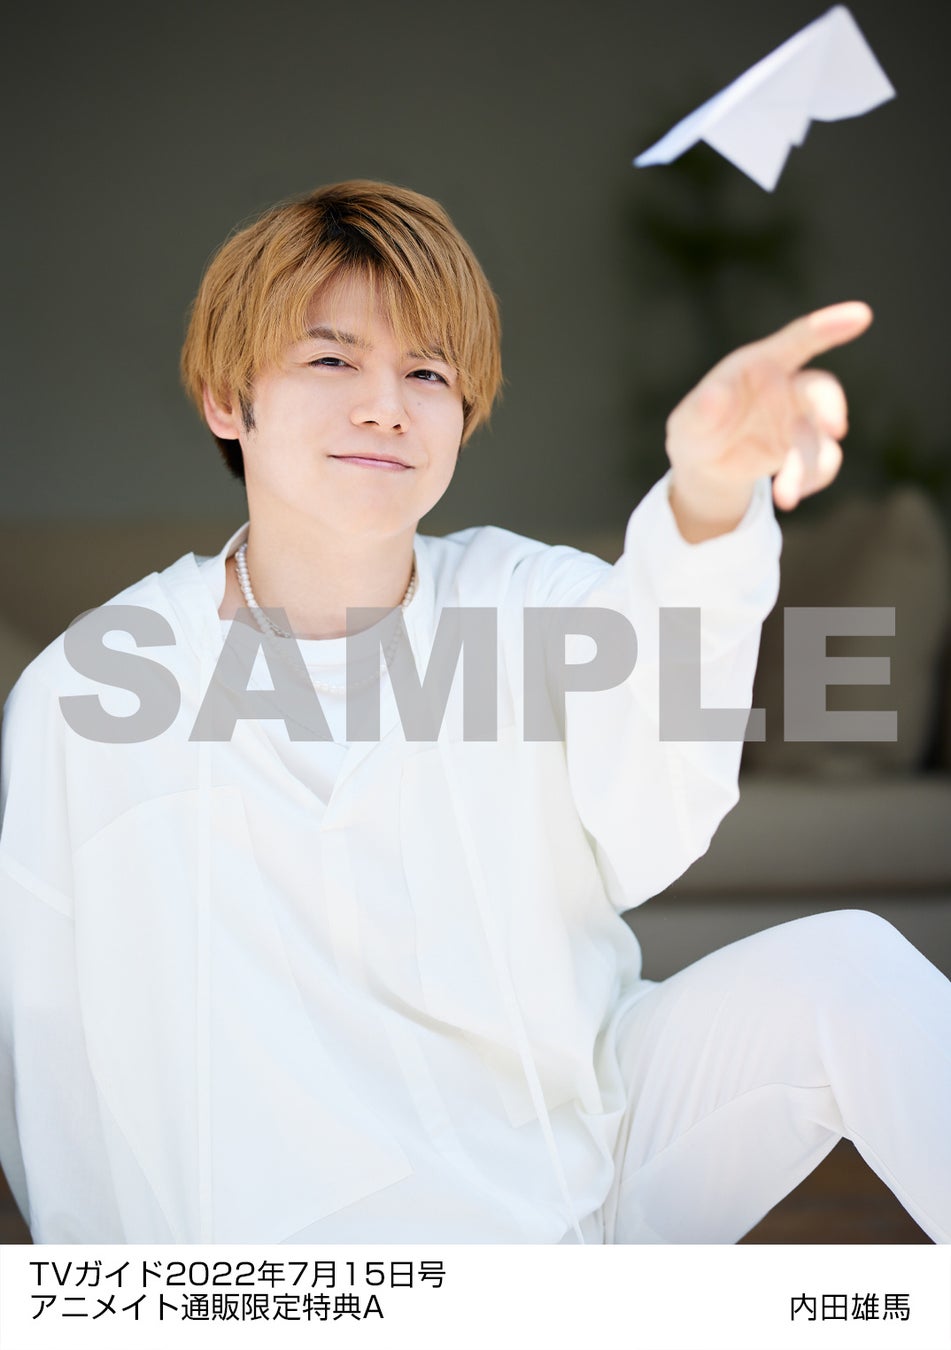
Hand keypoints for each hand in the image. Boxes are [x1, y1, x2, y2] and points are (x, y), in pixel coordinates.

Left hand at [666, 302, 872, 541]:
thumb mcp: (687, 423)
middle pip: (822, 390)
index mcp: (760, 364)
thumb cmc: (696, 429)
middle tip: (836, 429)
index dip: (828, 326)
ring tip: (784, 497)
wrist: (706, 466)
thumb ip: (700, 409)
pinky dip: (810, 480)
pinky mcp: (804, 449)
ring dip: (808, 466)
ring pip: (822, 436)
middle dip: (831, 407)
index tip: (861, 315)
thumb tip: (714, 396)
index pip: (799, 340)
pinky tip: (789, 497)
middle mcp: (787, 388)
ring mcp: (800, 419)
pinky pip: (822, 463)